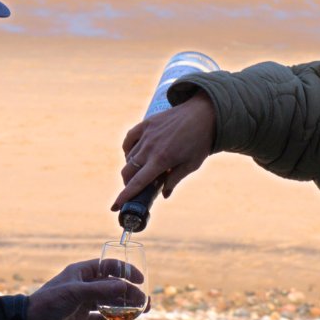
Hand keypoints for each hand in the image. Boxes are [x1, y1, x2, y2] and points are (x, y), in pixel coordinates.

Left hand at [26, 259, 147, 319]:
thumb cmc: (48, 303)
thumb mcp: (74, 293)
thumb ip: (100, 290)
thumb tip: (125, 286)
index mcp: (81, 272)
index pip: (109, 266)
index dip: (125, 270)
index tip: (140, 279)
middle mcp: (83, 286)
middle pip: (112, 286)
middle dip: (129, 293)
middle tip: (144, 302)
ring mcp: (82, 303)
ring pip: (109, 303)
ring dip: (124, 307)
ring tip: (140, 312)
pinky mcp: (80, 319)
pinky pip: (100, 318)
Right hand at [111, 93, 216, 209]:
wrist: (204, 114)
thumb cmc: (200, 141)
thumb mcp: (192, 165)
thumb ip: (175, 179)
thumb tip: (164, 194)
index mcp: (161, 160)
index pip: (138, 182)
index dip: (125, 196)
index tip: (115, 205)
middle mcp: (150, 147)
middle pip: (128, 171)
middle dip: (128, 183)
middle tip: (136, 188)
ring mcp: (147, 134)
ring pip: (129, 157)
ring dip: (132, 168)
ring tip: (143, 170)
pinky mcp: (146, 123)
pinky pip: (129, 139)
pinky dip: (128, 149)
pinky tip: (133, 154)